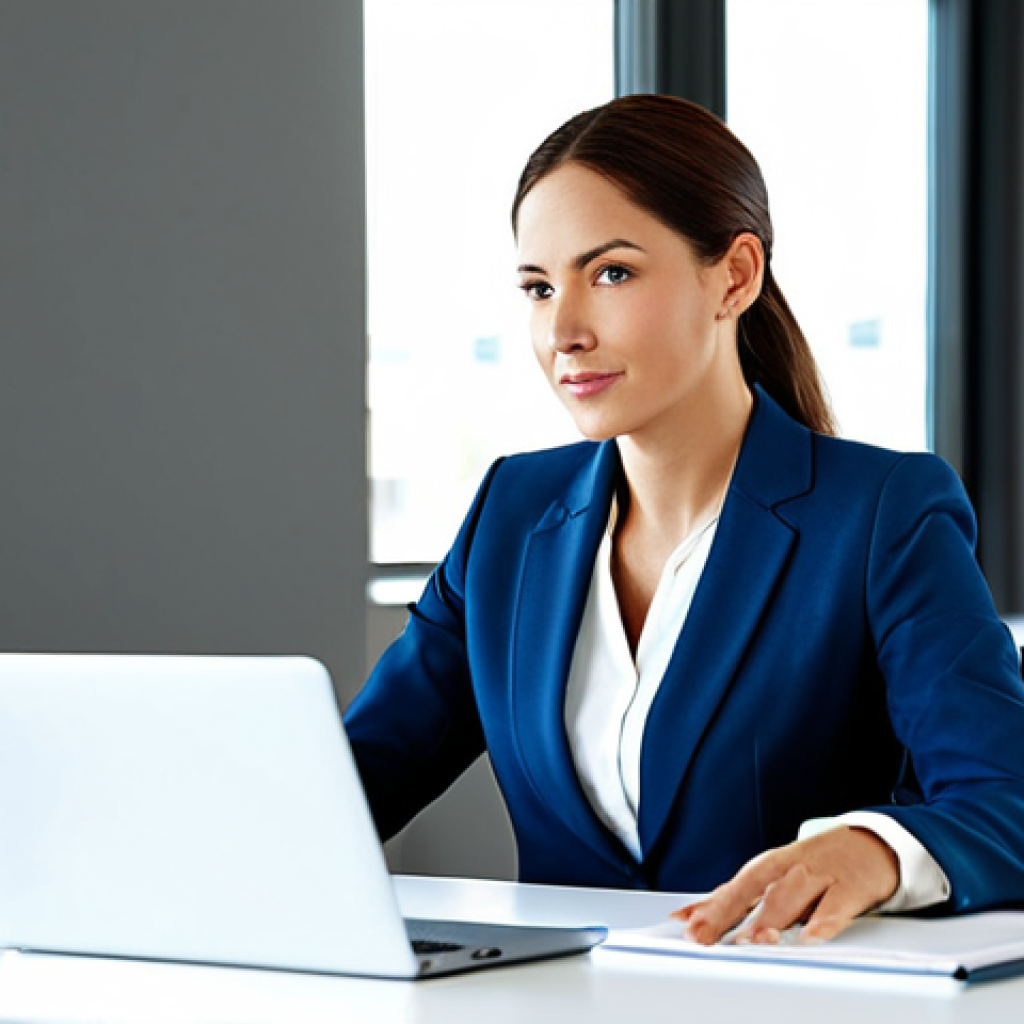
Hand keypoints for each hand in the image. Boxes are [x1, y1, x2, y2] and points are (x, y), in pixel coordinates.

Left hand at [671, 826, 899, 944]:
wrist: (871, 843)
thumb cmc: (815, 865)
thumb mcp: (774, 877)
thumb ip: (734, 899)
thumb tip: (687, 916)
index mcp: (769, 868)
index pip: (733, 888)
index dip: (709, 908)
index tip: (687, 927)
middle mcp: (789, 868)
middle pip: (753, 888)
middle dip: (727, 912)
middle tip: (705, 934)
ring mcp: (820, 875)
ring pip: (791, 895)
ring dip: (769, 917)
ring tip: (750, 939)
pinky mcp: (851, 886)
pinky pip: (836, 906)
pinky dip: (823, 920)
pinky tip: (811, 935)